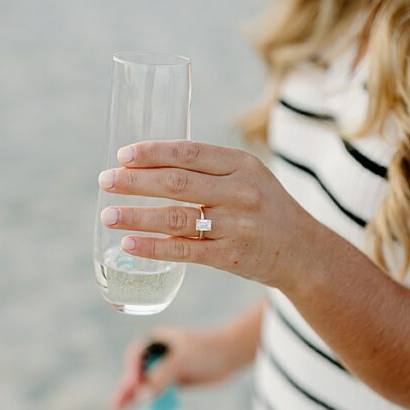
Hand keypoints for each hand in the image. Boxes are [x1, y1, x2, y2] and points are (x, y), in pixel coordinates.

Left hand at [98, 140, 322, 290]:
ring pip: (177, 217)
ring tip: (109, 215)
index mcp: (243, 165)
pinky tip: (129, 244)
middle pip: (177, 183)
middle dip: (135, 181)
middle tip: (106, 180)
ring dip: (137, 215)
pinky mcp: (232, 256)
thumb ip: (211, 169)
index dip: (153, 153)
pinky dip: (154, 247)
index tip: (123, 156)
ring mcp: (237, 226)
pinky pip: (185, 250)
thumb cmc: (266, 210)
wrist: (304, 252)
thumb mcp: (250, 177)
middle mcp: (241, 193)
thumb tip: (147, 165)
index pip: (190, 154)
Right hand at [110, 324, 245, 409]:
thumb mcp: (183, 360)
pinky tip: (137, 408)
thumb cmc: (208, 348)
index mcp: (156, 339)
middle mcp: (157, 352)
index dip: (132, 370)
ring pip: (144, 383)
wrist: (232, 353)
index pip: (136, 355)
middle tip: (114, 406)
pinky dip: (147, 399)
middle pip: (136, 371)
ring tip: (116, 409)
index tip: (134, 385)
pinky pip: (156, 391)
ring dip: (131, 396)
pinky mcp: (174, 380)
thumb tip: (141, 395)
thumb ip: (162, 376)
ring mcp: (165, 367)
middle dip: (125, 388)